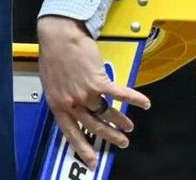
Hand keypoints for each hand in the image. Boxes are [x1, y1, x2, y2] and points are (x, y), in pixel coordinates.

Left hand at [37, 15, 151, 169]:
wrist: (58, 35)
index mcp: (57, 104)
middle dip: (110, 136)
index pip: (70, 132)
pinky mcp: (98, 80)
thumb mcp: (50, 81)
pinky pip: (119, 94)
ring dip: (120, 120)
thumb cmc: (52, 54)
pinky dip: (134, 99)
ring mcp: (85, 93)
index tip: (91, 160)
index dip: (82, 147)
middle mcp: (71, 102)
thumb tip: (71, 104)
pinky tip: (144, 103)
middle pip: (93, 126)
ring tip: (129, 126)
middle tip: (121, 142)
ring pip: (107, 112)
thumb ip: (62, 95)